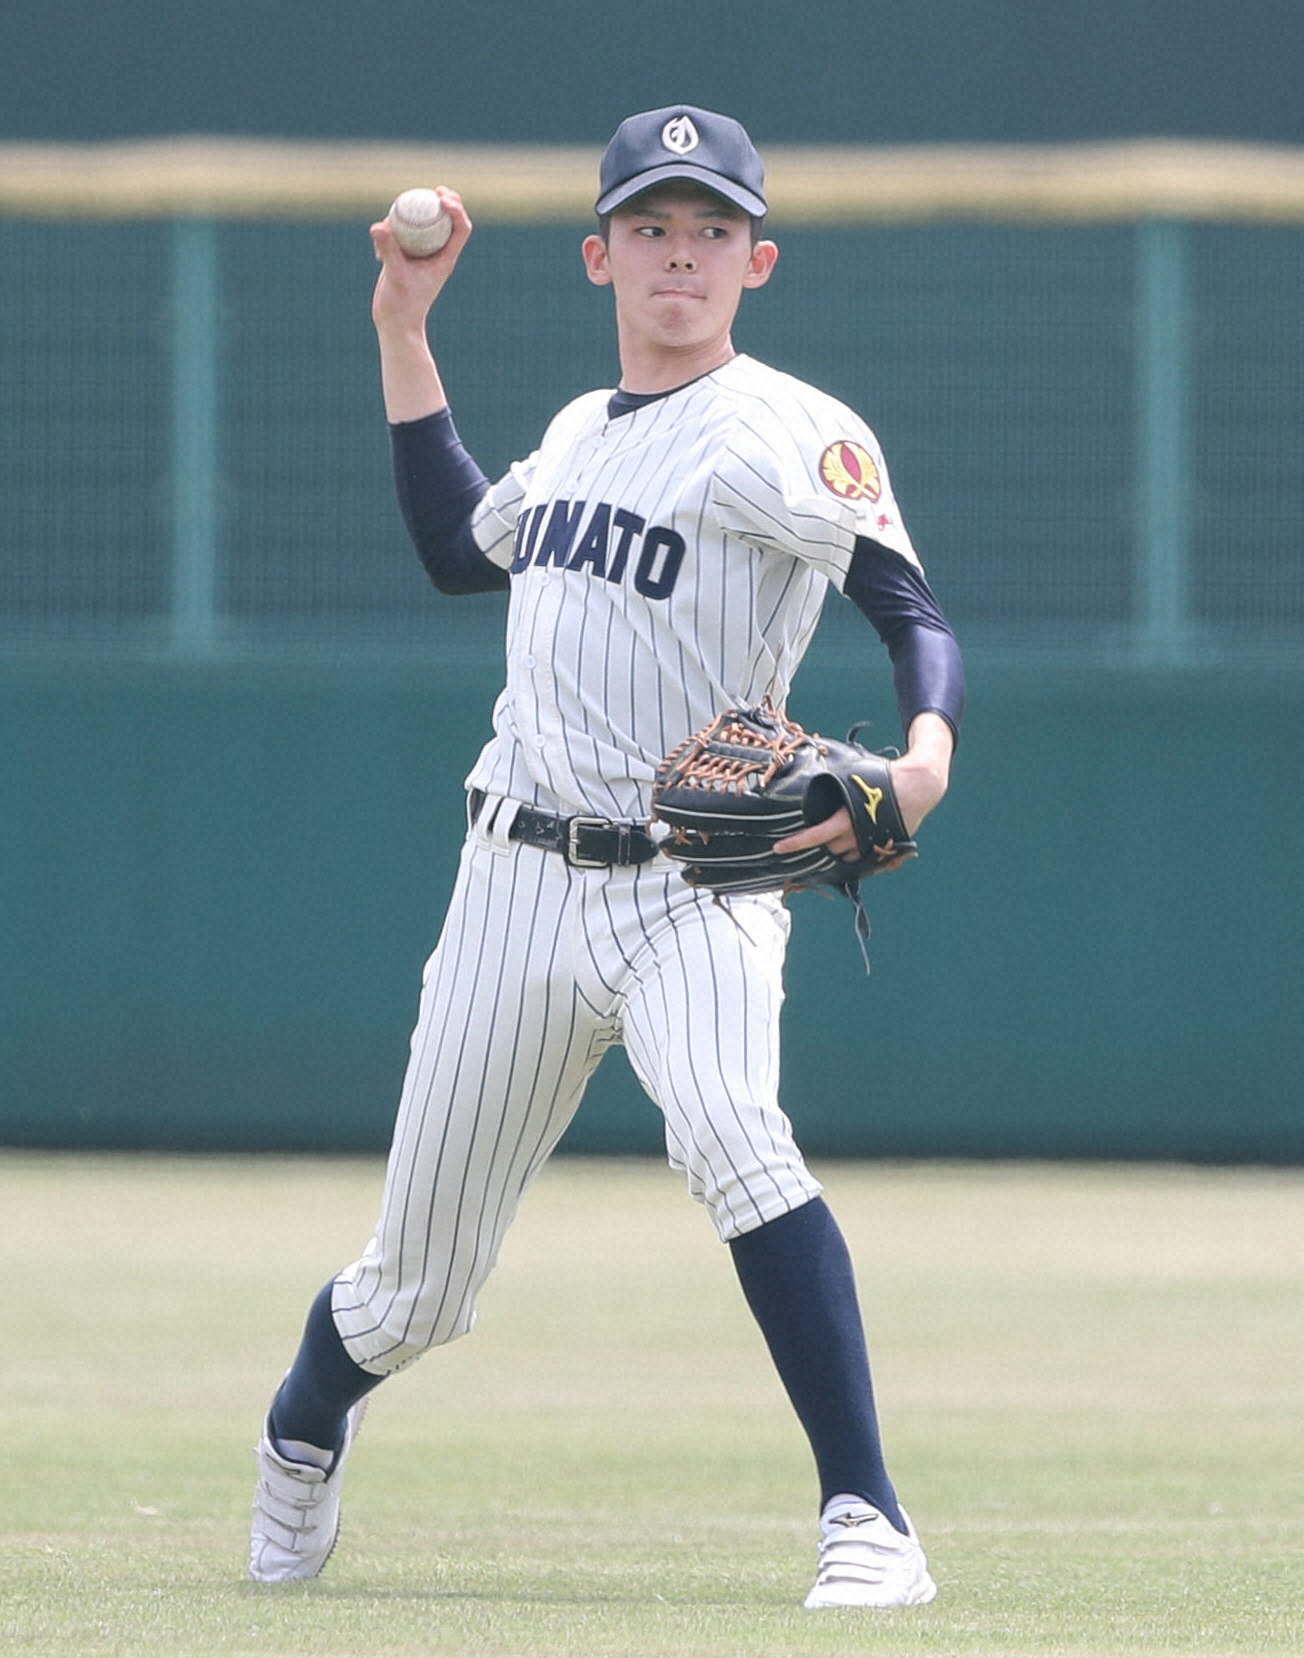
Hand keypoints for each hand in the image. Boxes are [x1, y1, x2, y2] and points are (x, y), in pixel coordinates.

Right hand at [370, 188, 472, 423]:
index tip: (442, 198)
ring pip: (425, 227)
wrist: (395, 324)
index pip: (460, 229)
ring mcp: (422, 256)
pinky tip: (379, 238)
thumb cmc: (401, 306)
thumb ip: (388, 250)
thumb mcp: (395, 275)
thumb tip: (378, 225)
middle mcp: (436, 255)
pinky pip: (404, 236)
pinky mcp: (406, 259)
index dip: (457, 209)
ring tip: (400, 207)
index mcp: (445, 259)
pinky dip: (394, 231)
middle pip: (447, 223)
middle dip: (445, 203)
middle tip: (435, 190)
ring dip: (417, 213)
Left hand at [773, 711, 953, 857]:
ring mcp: (872, 844)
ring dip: (840, 845)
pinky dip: (856, 850)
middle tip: (825, 824)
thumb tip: (811, 769)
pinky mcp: (884, 848)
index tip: (779, 848)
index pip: (817, 835)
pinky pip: (862, 857)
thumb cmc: (884, 777)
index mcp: (849, 817)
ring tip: (844, 828)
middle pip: (830, 847)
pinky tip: (856, 837)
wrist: (918, 787)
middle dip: (824, 840)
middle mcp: (859, 835)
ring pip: (845, 854)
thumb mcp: (853, 774)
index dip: (796, 843)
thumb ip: (832, 782)